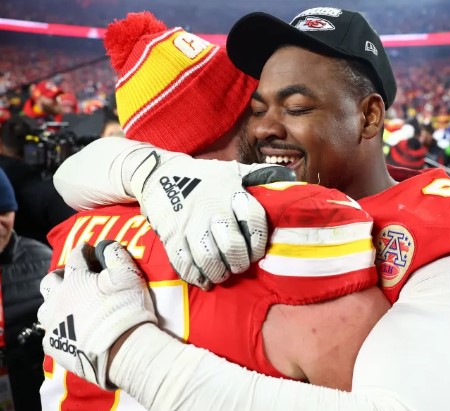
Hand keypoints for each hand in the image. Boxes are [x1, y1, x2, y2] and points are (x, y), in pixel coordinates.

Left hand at [38, 241, 156, 388]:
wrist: (123, 349)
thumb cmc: (126, 308)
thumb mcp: (128, 275)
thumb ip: (116, 255)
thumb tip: (106, 244)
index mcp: (76, 278)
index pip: (76, 256)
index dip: (84, 251)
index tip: (90, 250)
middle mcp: (58, 298)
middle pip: (50, 281)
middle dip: (60, 277)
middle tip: (73, 280)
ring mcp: (53, 323)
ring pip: (44, 308)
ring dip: (55, 305)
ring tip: (69, 309)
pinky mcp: (53, 345)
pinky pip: (49, 334)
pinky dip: (59, 331)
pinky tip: (70, 334)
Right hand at [125, 149, 294, 288]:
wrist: (159, 174)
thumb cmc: (204, 177)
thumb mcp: (233, 170)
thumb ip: (260, 175)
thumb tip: (291, 177)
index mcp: (232, 193)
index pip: (254, 221)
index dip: (259, 242)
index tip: (257, 252)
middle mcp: (212, 209)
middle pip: (232, 246)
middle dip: (239, 263)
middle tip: (239, 266)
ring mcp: (190, 224)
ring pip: (208, 259)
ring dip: (218, 272)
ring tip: (222, 274)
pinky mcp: (171, 236)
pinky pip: (184, 264)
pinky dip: (196, 277)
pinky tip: (204, 280)